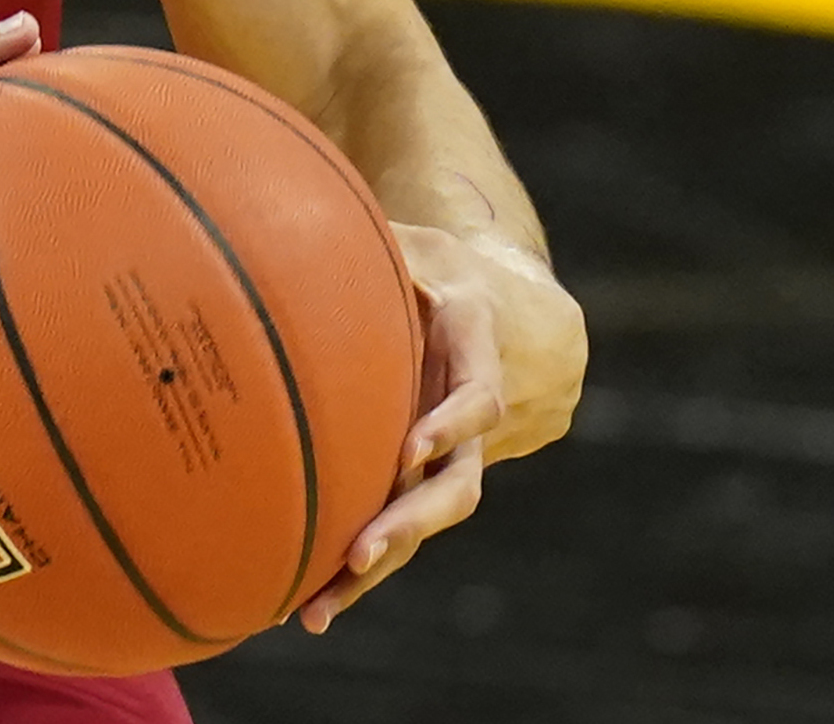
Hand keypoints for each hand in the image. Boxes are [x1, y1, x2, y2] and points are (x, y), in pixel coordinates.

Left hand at [294, 222, 586, 633]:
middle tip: (364, 551)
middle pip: (458, 484)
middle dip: (411, 520)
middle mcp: (480, 417)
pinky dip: (363, 567)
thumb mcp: (424, 241)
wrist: (524, 316)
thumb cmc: (451, 265)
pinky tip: (309, 602)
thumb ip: (386, 240)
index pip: (479, 394)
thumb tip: (309, 221)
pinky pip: (407, 526)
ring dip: (377, 567)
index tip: (413, 447)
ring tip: (317, 611)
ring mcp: (463, 456)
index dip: (451, 421)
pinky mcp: (438, 479)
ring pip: (427, 521)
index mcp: (480, 349)